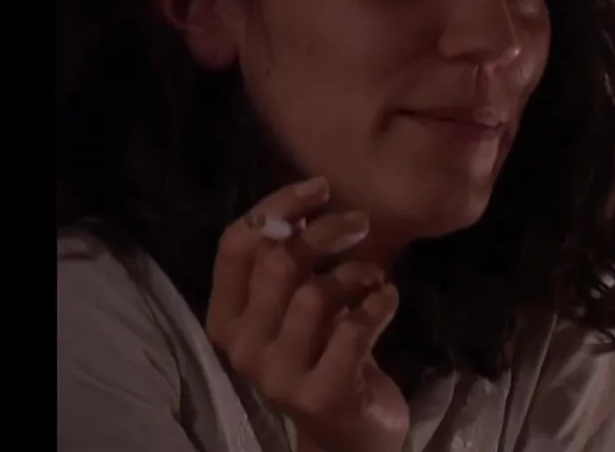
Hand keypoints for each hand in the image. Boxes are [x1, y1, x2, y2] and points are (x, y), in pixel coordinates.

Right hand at [205, 177, 409, 451]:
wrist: (348, 431)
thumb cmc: (323, 353)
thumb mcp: (296, 305)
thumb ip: (291, 261)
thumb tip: (308, 198)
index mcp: (226, 318)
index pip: (236, 245)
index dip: (277, 208)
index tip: (320, 188)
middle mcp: (243, 347)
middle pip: (278, 264)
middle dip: (326, 233)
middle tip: (361, 224)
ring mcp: (277, 375)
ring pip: (315, 295)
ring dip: (355, 274)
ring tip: (376, 276)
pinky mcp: (320, 393)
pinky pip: (353, 330)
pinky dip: (378, 304)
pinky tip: (388, 298)